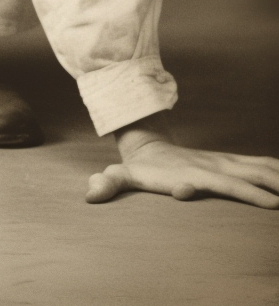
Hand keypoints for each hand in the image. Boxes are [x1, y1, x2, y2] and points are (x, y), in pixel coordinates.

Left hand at [86, 113, 278, 207]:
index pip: (209, 183)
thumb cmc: (140, 168)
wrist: (150, 145)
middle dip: (263, 189)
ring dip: (277, 178)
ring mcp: (224, 163)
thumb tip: (90, 194)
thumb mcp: (121, 175)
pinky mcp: (233, 163)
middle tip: (278, 204)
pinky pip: (262, 166)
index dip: (218, 190)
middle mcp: (210, 167)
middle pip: (242, 178)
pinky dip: (278, 172)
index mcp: (189, 174)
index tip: (239, 199)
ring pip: (258, 169)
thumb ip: (107, 184)